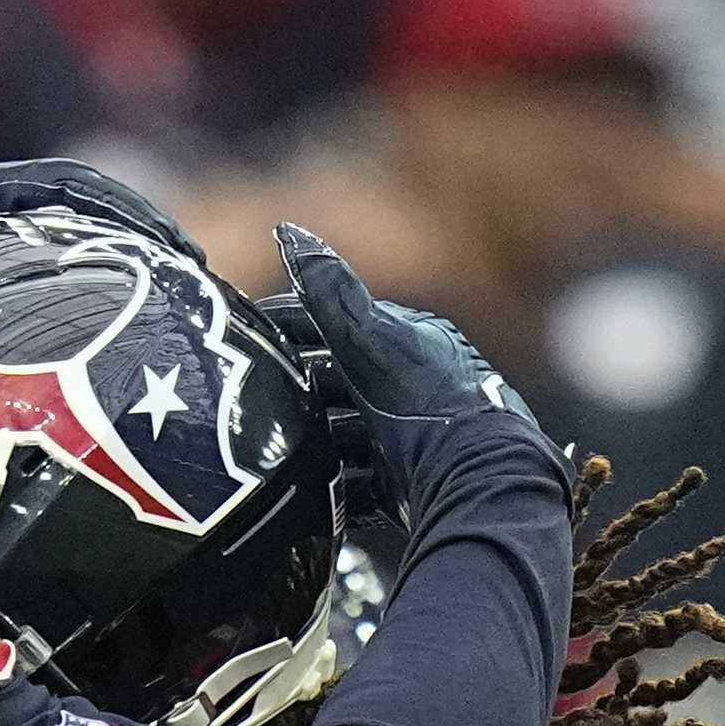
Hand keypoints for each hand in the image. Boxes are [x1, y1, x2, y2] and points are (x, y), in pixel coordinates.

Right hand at [268, 223, 549, 530]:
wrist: (476, 478)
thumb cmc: (428, 399)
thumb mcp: (372, 336)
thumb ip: (329, 290)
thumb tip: (289, 231)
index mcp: (409, 341)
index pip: (340, 324)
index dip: (292, 325)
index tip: (248, 334)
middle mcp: (414, 388)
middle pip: (340, 384)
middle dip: (297, 388)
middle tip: (249, 395)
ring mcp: (412, 440)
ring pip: (347, 436)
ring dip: (312, 443)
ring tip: (269, 449)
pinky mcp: (409, 487)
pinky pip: (360, 486)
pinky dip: (332, 490)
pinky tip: (306, 495)